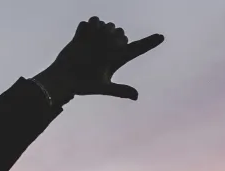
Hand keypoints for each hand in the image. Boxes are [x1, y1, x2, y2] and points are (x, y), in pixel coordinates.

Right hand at [34, 17, 163, 102]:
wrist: (63, 78)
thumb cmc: (82, 85)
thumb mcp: (102, 87)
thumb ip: (119, 90)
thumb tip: (136, 96)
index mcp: (117, 58)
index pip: (138, 48)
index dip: (150, 42)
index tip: (161, 37)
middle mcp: (109, 47)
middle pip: (120, 31)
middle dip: (113, 36)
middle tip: (101, 49)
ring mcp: (97, 39)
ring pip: (106, 24)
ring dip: (99, 31)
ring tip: (89, 45)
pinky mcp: (85, 34)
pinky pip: (91, 21)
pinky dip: (87, 27)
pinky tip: (81, 38)